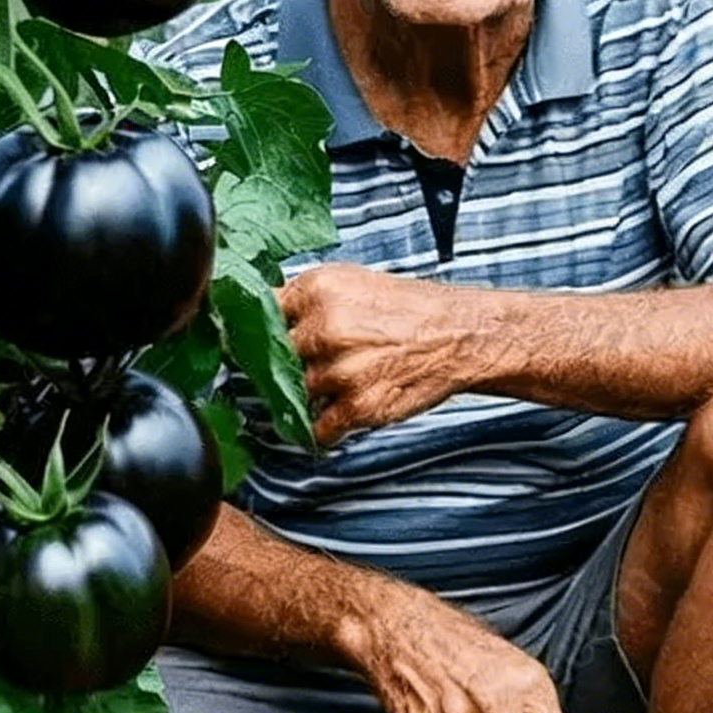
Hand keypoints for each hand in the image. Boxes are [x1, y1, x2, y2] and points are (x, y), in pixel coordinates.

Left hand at [278, 263, 473, 445]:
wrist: (455, 335)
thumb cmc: (405, 309)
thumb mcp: (349, 282)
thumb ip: (304, 299)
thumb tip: (262, 316)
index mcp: (316, 291)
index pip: (261, 317)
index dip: (259, 335)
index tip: (256, 346)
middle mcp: (324, 330)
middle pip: (275, 360)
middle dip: (285, 369)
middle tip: (305, 368)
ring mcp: (339, 371)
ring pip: (296, 395)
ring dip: (309, 398)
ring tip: (335, 386)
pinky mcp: (357, 407)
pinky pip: (318, 429)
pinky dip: (324, 429)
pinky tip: (336, 416)